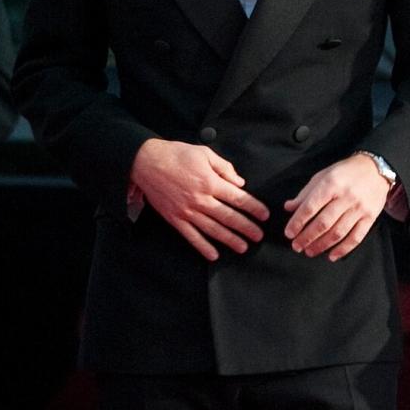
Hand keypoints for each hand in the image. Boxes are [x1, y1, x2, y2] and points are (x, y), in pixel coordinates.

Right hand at [130, 139, 268, 260]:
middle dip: (246, 228)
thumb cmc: (176, 154)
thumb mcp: (204, 153)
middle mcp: (200, 199)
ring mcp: (187, 211)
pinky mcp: (175, 218)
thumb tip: (240, 183)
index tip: (264, 216)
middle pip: (229, 217)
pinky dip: (203, 247)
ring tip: (243, 247)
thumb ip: (224, 167)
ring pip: (213, 230)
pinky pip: (191, 236)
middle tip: (259, 236)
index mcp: (210, 182)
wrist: (145, 162)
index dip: (253, 208)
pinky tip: (214, 256)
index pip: (238, 198)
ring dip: (230, 240)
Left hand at [283, 153, 389, 259]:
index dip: (297, 222)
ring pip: (338, 232)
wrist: (375, 169)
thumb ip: (306, 193)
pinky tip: (332, 256)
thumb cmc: (346, 172)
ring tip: (310, 251)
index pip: (310, 207)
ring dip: (321, 245)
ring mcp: (359, 208)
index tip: (289, 233)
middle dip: (307, 237)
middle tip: (297, 246)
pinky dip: (343, 249)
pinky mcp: (370, 217)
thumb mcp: (323, 176)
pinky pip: (356, 237)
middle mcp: (346, 197)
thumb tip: (289, 208)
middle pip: (323, 223)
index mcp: (331, 184)